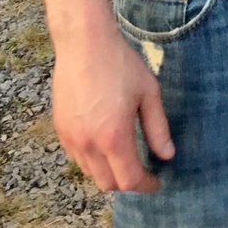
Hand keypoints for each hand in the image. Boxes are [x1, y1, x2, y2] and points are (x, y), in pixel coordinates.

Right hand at [52, 28, 174, 192]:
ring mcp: (70, 137)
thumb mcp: (148, 92)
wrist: (84, 42)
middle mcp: (88, 143)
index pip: (129, 179)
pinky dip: (92, 160)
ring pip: (90, 173)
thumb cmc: (120, 63)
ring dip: (108, 172)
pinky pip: (76, 157)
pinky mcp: (60, 128)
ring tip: (124, 157)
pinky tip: (104, 142)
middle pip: (107, 183)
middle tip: (142, 171)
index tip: (156, 182)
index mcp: (113, 136)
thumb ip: (157, 128)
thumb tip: (167, 155)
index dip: (146, 185)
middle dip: (127, 182)